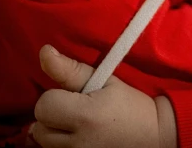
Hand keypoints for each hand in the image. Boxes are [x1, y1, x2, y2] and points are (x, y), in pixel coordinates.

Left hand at [29, 45, 159, 147]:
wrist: (152, 137)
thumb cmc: (129, 105)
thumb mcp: (105, 80)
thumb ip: (71, 70)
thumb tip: (44, 52)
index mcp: (85, 116)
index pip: (44, 105)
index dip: (54, 96)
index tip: (72, 95)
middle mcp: (78, 143)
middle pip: (39, 128)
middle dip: (51, 115)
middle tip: (72, 110)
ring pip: (42, 143)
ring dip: (52, 132)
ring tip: (73, 125)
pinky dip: (58, 144)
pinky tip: (73, 137)